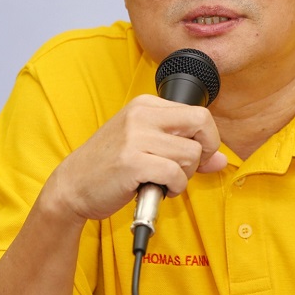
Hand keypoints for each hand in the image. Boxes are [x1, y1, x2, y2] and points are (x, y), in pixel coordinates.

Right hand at [42, 94, 226, 223]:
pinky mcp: (132, 162)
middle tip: (185, 168)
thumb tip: (222, 159)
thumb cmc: (111, 166)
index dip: (207, 138)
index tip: (196, 155)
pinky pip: (175, 174)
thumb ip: (185, 148)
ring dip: (185, 175)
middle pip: (201, 123)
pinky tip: (160, 189)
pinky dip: (175, 187)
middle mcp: (141, 115)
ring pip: (191, 153)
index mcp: (145, 104)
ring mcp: (135, 137)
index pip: (199, 112)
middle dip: (203, 151)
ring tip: (165, 180)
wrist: (72, 186)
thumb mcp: (148, 147)